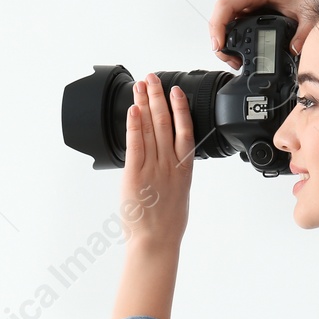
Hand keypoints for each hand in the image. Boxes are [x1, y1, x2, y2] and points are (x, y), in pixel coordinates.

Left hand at [120, 72, 191, 253]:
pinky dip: (134, 125)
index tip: (175, 91)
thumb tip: (169, 163)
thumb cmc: (166, 223)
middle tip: (152, 77)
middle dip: (158, 97)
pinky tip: (133, 110)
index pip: (185, 130)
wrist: (156, 241)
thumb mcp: (179, 194)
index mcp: (183, 169)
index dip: (180, 107)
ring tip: (140, 86)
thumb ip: (173, 174)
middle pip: (166, 123)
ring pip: (151, 129)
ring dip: (144, 104)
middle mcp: (170, 165)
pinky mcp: (136, 175)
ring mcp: (153, 169)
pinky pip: (135, 145)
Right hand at [208, 0, 318, 69]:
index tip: (218, 46)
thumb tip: (293, 48)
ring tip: (236, 62)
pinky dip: (231, 41)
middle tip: (232, 61)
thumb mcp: (311, 16)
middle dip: (220, 41)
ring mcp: (245, 3)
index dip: (217, 26)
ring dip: (225, 43)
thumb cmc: (311, 0)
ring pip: (223, 22)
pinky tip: (238, 55)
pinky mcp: (248, 12)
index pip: (225, 5)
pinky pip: (231, 25)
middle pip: (220, 16)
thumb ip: (303, 33)